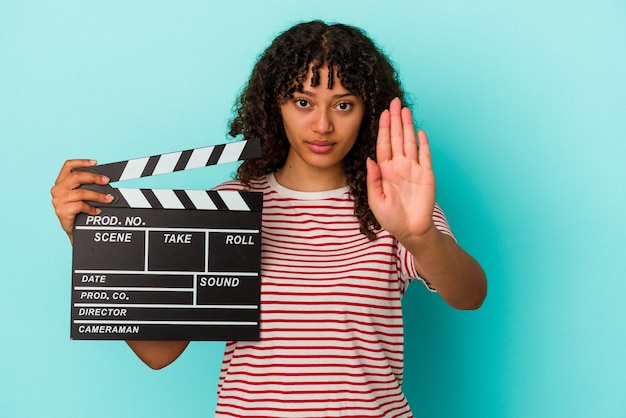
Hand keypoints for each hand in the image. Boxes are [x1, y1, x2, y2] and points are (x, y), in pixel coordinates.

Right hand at [50, 159, 113, 241]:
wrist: (74, 231)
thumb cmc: (78, 211)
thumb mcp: (80, 196)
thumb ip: (86, 186)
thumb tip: (103, 179)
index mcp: (61, 182)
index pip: (68, 166)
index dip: (81, 162)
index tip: (95, 162)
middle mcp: (57, 189)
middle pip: (76, 177)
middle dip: (94, 177)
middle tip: (106, 181)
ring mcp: (58, 201)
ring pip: (81, 193)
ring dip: (98, 196)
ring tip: (108, 199)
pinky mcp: (62, 211)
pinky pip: (80, 206)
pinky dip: (91, 208)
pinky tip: (97, 211)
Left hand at [366, 98, 435, 240]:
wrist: (410, 230)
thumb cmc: (391, 218)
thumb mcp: (375, 199)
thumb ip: (373, 179)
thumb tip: (369, 159)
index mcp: (385, 170)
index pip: (383, 144)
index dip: (382, 128)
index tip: (382, 113)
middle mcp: (399, 166)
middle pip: (396, 138)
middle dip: (395, 120)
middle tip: (394, 102)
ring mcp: (414, 169)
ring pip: (410, 142)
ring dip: (408, 126)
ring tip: (405, 110)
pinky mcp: (427, 175)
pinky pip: (425, 156)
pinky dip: (423, 144)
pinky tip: (420, 131)